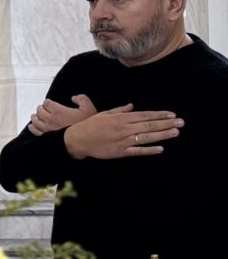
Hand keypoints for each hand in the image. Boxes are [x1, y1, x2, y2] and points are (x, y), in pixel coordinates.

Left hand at [28, 94, 97, 136]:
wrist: (82, 141)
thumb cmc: (85, 125)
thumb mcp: (88, 108)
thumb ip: (82, 99)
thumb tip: (74, 98)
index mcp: (58, 111)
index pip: (47, 103)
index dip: (47, 102)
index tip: (48, 102)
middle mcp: (50, 119)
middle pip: (40, 111)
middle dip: (41, 108)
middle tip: (42, 108)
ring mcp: (47, 129)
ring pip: (35, 120)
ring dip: (35, 116)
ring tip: (35, 115)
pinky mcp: (47, 137)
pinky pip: (36, 131)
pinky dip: (32, 127)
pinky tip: (32, 126)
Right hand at [63, 103, 181, 159]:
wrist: (77, 140)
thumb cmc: (90, 125)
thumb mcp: (104, 114)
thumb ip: (120, 110)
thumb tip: (132, 106)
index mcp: (121, 118)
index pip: (145, 115)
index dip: (159, 115)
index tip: (172, 114)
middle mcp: (124, 129)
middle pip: (149, 125)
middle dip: (166, 123)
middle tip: (181, 122)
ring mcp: (123, 141)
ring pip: (146, 137)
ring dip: (162, 135)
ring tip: (176, 132)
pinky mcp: (120, 152)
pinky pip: (137, 151)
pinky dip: (149, 150)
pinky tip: (160, 149)